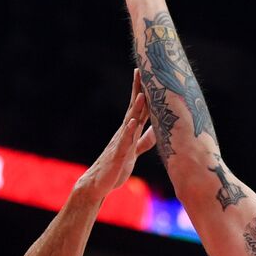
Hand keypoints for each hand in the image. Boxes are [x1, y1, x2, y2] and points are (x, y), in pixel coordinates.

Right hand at [79, 70, 156, 197]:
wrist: (98, 184)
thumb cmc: (116, 167)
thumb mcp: (134, 151)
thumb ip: (144, 140)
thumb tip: (156, 130)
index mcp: (130, 131)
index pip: (139, 108)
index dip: (143, 92)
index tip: (148, 74)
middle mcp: (124, 133)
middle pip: (133, 109)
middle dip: (137, 91)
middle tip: (141, 72)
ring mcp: (120, 143)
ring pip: (129, 122)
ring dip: (136, 109)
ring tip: (142, 94)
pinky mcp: (118, 155)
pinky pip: (124, 142)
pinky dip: (128, 132)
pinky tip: (132, 122)